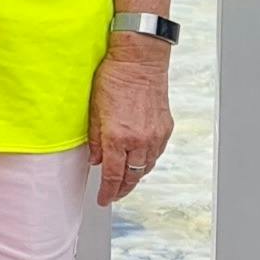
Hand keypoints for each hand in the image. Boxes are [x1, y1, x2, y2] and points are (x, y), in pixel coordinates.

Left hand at [93, 42, 172, 206]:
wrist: (140, 61)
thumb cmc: (114, 78)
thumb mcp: (94, 109)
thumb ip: (94, 138)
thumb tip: (95, 159)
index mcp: (117, 137)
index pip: (112, 175)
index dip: (107, 191)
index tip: (102, 199)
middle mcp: (139, 140)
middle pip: (131, 176)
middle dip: (121, 189)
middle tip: (113, 195)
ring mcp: (155, 135)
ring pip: (146, 167)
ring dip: (135, 177)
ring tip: (125, 181)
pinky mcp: (165, 128)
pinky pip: (156, 153)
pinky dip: (147, 161)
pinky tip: (140, 161)